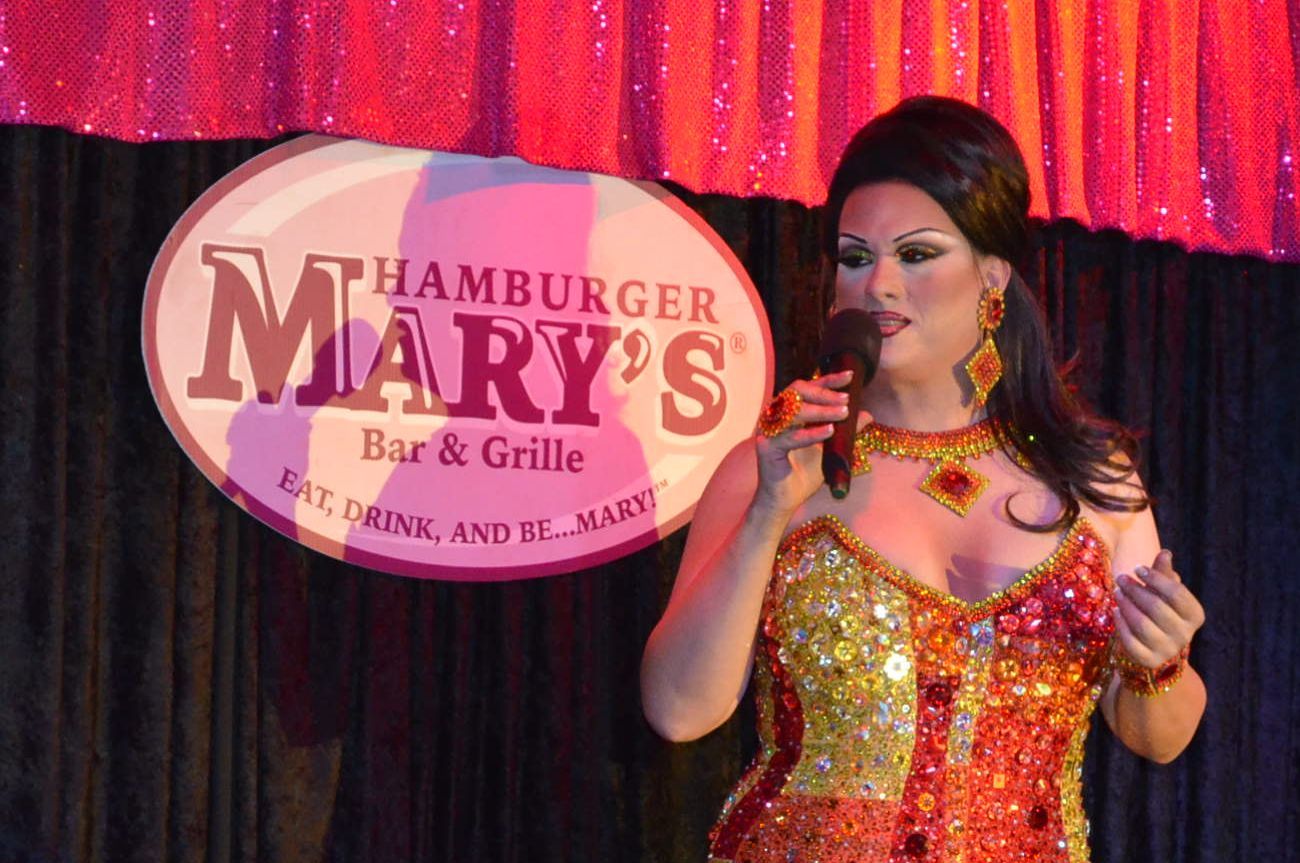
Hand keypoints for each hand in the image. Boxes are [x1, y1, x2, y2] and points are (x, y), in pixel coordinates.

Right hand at [753, 370, 869, 513]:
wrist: (786, 500)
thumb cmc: (803, 473)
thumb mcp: (831, 449)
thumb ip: (847, 431)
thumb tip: (867, 414)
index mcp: (789, 412)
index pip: (809, 388)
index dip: (829, 380)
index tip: (850, 376)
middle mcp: (776, 416)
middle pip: (798, 391)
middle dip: (824, 393)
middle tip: (846, 400)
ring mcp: (769, 430)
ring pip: (794, 411)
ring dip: (821, 411)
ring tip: (843, 414)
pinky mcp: (766, 447)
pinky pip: (790, 437)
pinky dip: (810, 433)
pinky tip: (829, 431)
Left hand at [1113, 550, 1204, 667]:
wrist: (1157, 647)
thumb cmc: (1162, 610)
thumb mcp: (1165, 592)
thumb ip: (1164, 574)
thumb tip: (1165, 553)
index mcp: (1195, 615)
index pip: (1177, 593)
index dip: (1156, 578)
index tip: (1138, 568)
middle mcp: (1185, 634)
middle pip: (1156, 608)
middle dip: (1135, 590)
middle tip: (1120, 578)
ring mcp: (1167, 649)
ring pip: (1142, 625)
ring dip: (1126, 605)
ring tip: (1116, 593)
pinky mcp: (1149, 660)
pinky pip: (1130, 642)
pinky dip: (1121, 624)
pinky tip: (1116, 611)